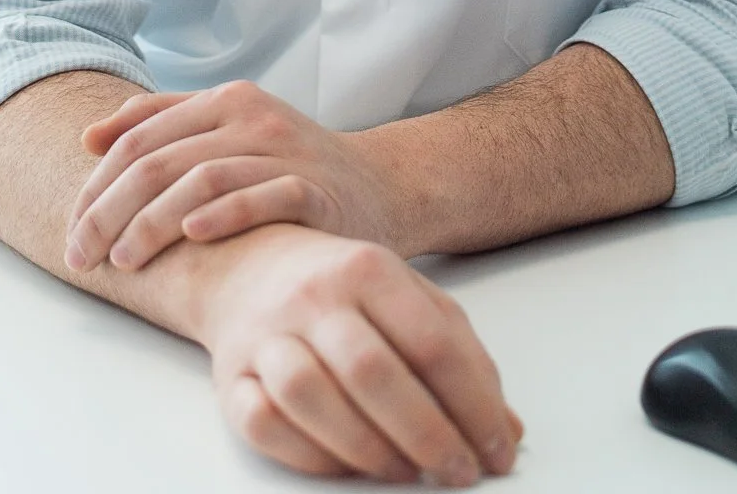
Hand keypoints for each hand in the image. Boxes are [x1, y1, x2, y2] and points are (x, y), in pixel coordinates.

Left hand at [66, 81, 400, 272]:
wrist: (378, 187)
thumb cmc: (289, 165)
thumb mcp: (229, 130)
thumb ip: (163, 124)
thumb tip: (89, 136)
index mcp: (226, 100)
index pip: (140, 137)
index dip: (97, 184)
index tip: (71, 229)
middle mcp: (253, 118)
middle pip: (161, 160)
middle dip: (110, 210)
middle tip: (81, 255)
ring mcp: (286, 152)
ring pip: (203, 178)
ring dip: (152, 221)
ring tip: (123, 260)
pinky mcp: (315, 189)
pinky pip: (264, 197)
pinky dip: (224, 215)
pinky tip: (192, 235)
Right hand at [194, 223, 523, 482]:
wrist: (249, 264)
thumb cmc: (342, 288)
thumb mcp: (410, 298)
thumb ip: (461, 355)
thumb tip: (506, 431)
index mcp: (369, 267)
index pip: (432, 343)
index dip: (473, 406)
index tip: (497, 450)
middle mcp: (315, 296)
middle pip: (373, 371)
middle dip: (427, 435)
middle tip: (459, 472)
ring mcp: (267, 335)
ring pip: (309, 396)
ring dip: (366, 448)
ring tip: (405, 472)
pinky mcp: (230, 376)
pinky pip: (263, 422)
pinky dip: (308, 454)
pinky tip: (347, 466)